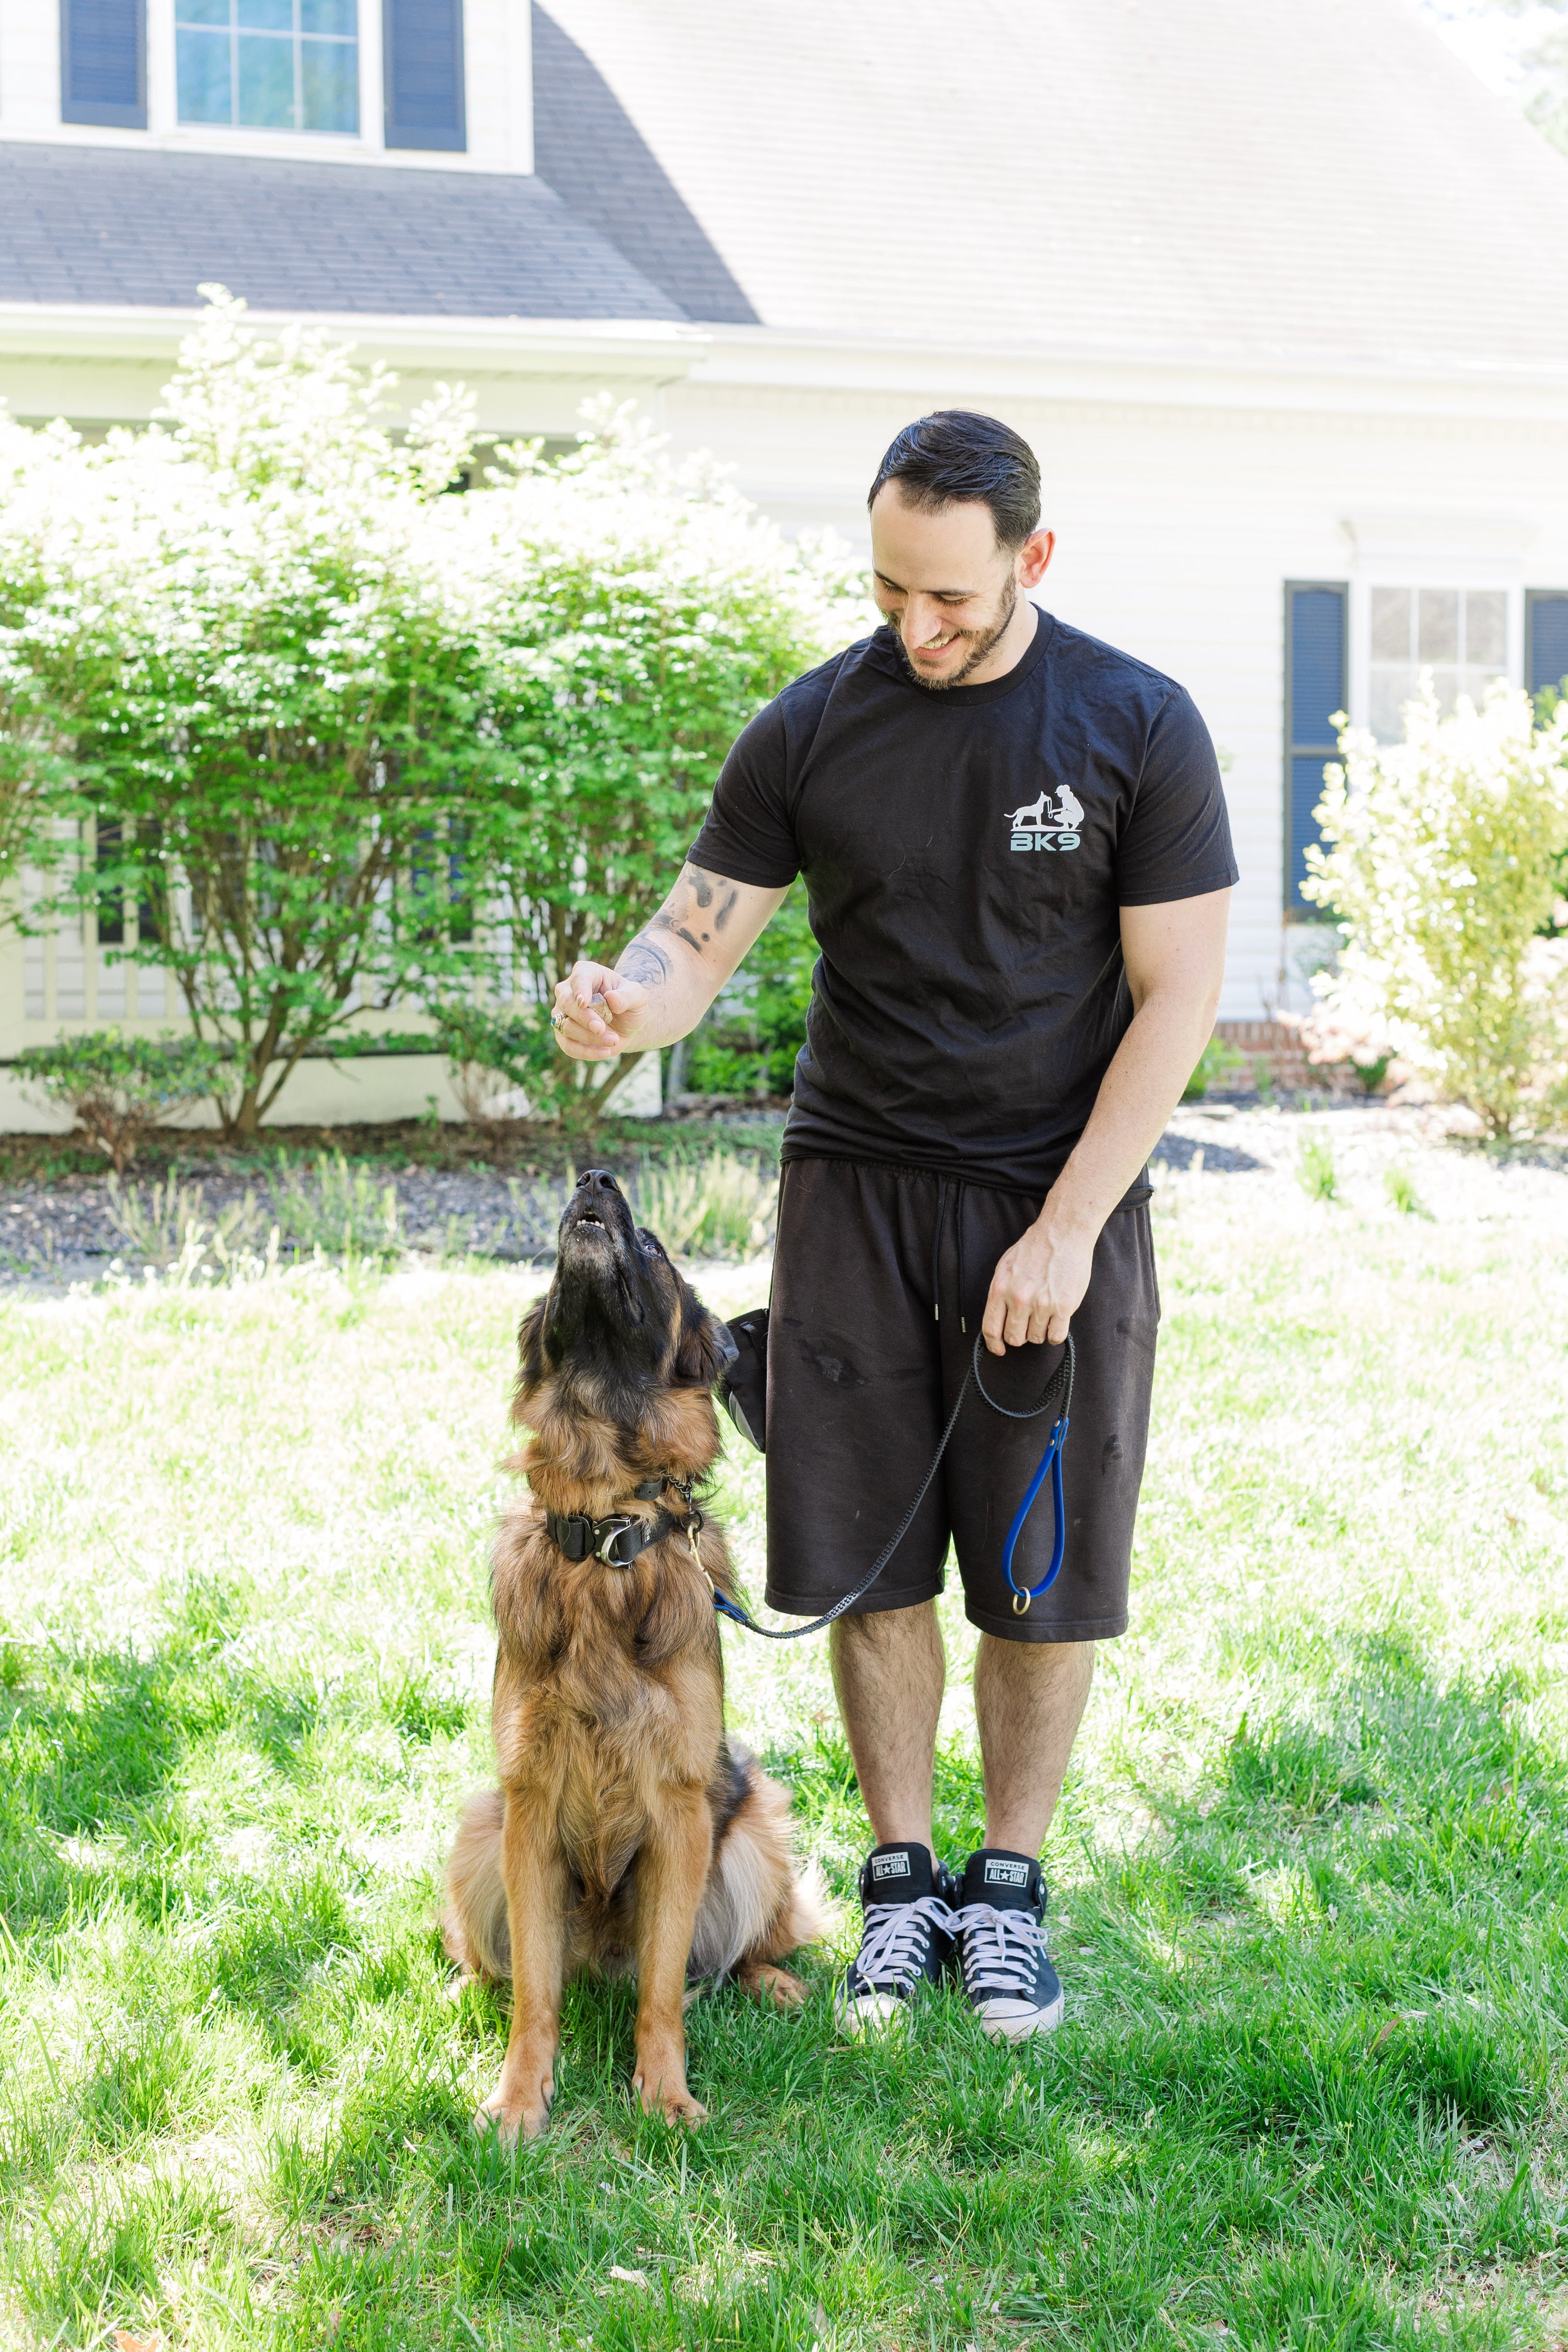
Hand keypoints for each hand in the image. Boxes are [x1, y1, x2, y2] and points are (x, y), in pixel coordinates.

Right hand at [551, 961, 649, 1061]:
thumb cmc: (629, 1003)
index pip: (579, 978)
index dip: (580, 989)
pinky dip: (586, 1052)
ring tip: (614, 1040)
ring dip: (590, 1037)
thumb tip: (611, 999)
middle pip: (567, 1003)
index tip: (583, 1002)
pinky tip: (605, 1052)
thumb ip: (628, 996)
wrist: (627, 1024)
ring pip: (566, 1026)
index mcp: (586, 973)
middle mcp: (568, 991)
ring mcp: (562, 1013)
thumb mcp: (638, 997)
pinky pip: (568, 1045)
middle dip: (584, 1018)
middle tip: (601, 1028)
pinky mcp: (563, 1034)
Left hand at [981, 1208, 1097, 1354]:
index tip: (999, 1349)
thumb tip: (998, 1317)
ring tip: (1044, 1315)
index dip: (994, 1344)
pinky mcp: (1064, 1307)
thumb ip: (1000, 1293)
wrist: (1062, 1234)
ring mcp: (1042, 1304)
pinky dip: (1055, 1334)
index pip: (991, 1328)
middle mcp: (1019, 1299)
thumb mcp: (1005, 1267)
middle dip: (1019, 1335)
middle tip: (1026, 1325)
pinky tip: (1056, 1322)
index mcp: (1000, 1289)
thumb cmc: (1034, 1248)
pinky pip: (1056, 1336)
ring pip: (1036, 1338)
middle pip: (1014, 1338)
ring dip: (1039, 1332)